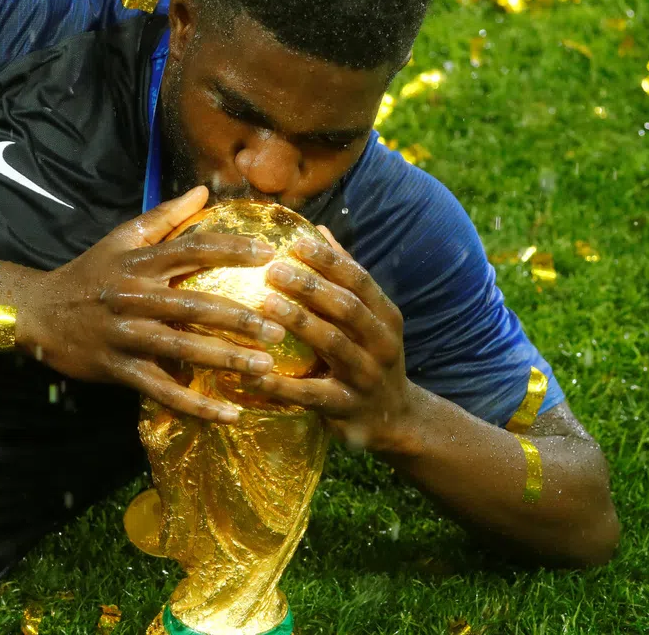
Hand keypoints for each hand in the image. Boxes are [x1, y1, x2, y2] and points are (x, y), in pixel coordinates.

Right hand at [29, 186, 286, 423]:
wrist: (37, 314)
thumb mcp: (120, 239)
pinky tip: (229, 414)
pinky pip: (162, 390)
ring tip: (264, 366)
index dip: (231, 249)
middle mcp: (134, 297)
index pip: (191, 249)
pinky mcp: (120, 369)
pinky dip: (196, 405)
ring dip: (226, 359)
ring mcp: (127, 336)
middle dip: (239, 317)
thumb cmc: (88, 273)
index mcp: (139, 263)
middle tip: (279, 325)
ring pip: (182, 348)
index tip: (269, 253)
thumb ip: (164, 216)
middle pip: (193, 305)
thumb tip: (202, 190)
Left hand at [252, 226, 416, 448]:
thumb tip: (319, 230)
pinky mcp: (347, 409)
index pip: (359, 281)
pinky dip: (281, 385)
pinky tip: (253, 373)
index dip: (329, 260)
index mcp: (385, 316)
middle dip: (311, 287)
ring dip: (299, 323)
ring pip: (333, 345)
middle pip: (347, 309)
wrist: (395, 419)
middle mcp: (381, 344)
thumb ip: (345, 278)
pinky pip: (311, 395)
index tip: (296, 243)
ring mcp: (367, 377)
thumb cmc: (370, 356)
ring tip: (265, 305)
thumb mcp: (369, 318)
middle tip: (273, 270)